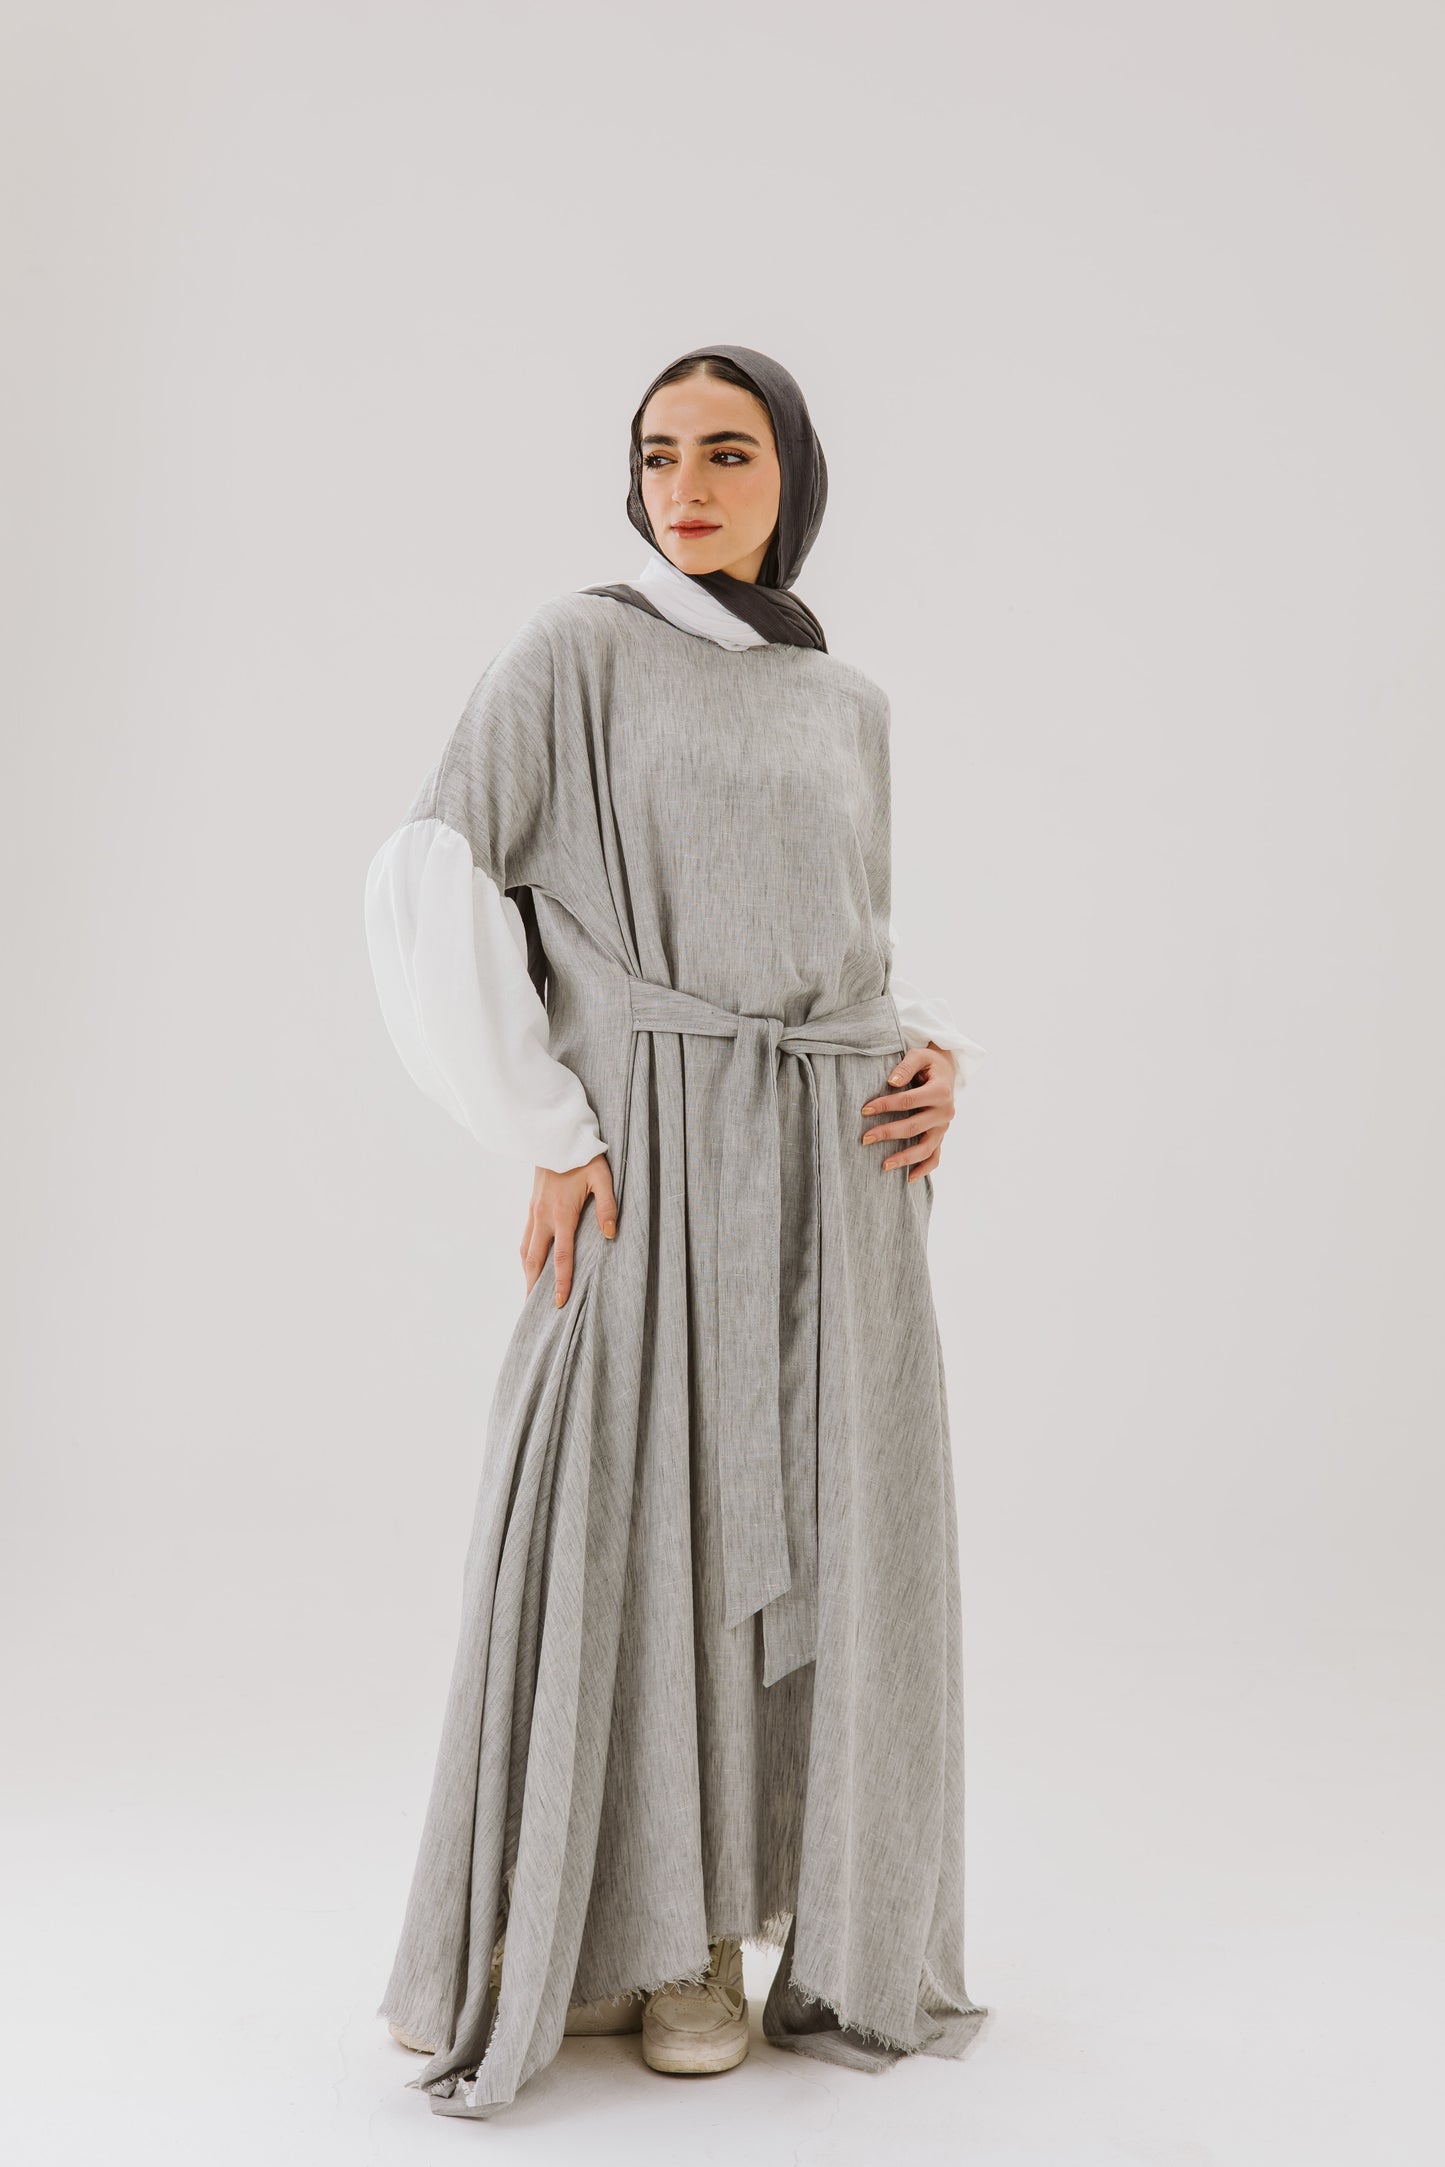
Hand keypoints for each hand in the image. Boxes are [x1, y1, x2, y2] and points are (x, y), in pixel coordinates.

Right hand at [521, 1152, 617, 1306]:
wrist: (557, 1137)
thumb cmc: (584, 1157)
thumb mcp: (603, 1178)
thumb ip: (608, 1206)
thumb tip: (611, 1234)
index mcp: (562, 1214)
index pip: (561, 1257)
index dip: (560, 1282)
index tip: (559, 1302)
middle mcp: (543, 1217)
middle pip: (534, 1260)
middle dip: (533, 1286)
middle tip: (534, 1310)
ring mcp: (534, 1212)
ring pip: (526, 1250)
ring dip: (527, 1273)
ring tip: (530, 1293)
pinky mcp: (531, 1207)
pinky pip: (525, 1238)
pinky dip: (526, 1256)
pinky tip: (531, 1265)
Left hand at [860, 1044, 957, 1181]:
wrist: (946, 1071)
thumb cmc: (928, 1063)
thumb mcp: (919, 1055)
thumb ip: (905, 1067)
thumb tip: (891, 1083)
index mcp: (941, 1091)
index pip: (909, 1101)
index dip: (886, 1105)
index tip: (864, 1110)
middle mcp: (945, 1111)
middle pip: (914, 1127)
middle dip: (888, 1133)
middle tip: (864, 1139)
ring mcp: (944, 1127)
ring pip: (926, 1148)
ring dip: (905, 1158)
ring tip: (883, 1166)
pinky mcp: (941, 1135)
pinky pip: (935, 1157)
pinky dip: (924, 1169)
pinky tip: (909, 1178)